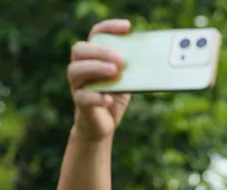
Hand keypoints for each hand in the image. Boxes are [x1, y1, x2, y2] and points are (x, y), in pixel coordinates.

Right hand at [67, 19, 132, 140]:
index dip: (109, 28)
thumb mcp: (126, 81)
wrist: (102, 126)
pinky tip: (109, 98)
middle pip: (79, 50)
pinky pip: (83, 97)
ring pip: (75, 70)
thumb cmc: (114, 98)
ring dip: (96, 68)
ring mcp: (77, 85)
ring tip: (115, 72)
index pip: (96, 35)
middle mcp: (80, 68)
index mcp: (92, 58)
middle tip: (121, 59)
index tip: (127, 27)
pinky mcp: (80, 104)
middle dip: (101, 51)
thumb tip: (151, 58)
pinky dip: (97, 97)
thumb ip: (131, 69)